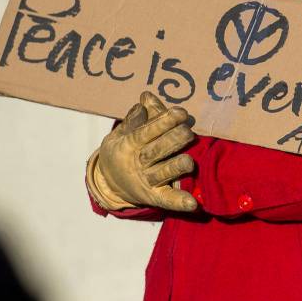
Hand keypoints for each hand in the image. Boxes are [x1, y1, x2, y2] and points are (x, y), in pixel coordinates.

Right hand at [88, 91, 196, 211]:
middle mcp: (137, 163)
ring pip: (162, 174)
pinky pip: (167, 199)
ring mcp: (146, 181)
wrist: (109, 183)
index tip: (181, 112)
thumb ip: (136, 117)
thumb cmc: (122, 150)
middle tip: (188, 131)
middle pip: (155, 152)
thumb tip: (147, 97)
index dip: (163, 122)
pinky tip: (192, 203)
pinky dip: (178, 202)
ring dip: (175, 168)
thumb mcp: (121, 133)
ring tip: (189, 162)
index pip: (146, 132)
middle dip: (172, 141)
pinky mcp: (154, 196)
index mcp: (128, 144)